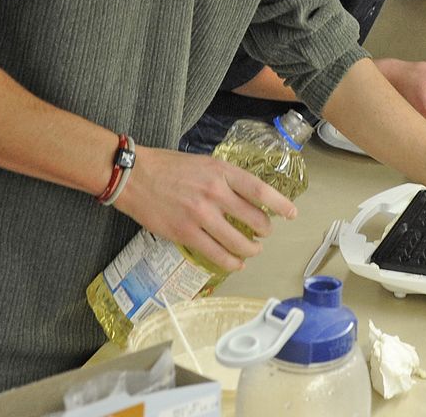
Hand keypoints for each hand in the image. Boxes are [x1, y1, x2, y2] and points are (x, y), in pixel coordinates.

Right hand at [114, 147, 298, 271]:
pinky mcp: (186, 233)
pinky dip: (231, 261)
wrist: (134, 177)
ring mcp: (201, 215)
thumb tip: (245, 194)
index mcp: (221, 172)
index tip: (291, 213)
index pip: (260, 190)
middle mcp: (215, 193)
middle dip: (265, 230)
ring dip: (250, 249)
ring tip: (252, 250)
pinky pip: (217, 254)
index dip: (280, 204)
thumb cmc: (167, 166)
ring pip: (239, 241)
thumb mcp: (203, 162)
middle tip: (264, 233)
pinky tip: (235, 262)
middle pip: (255, 219)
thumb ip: (225, 178)